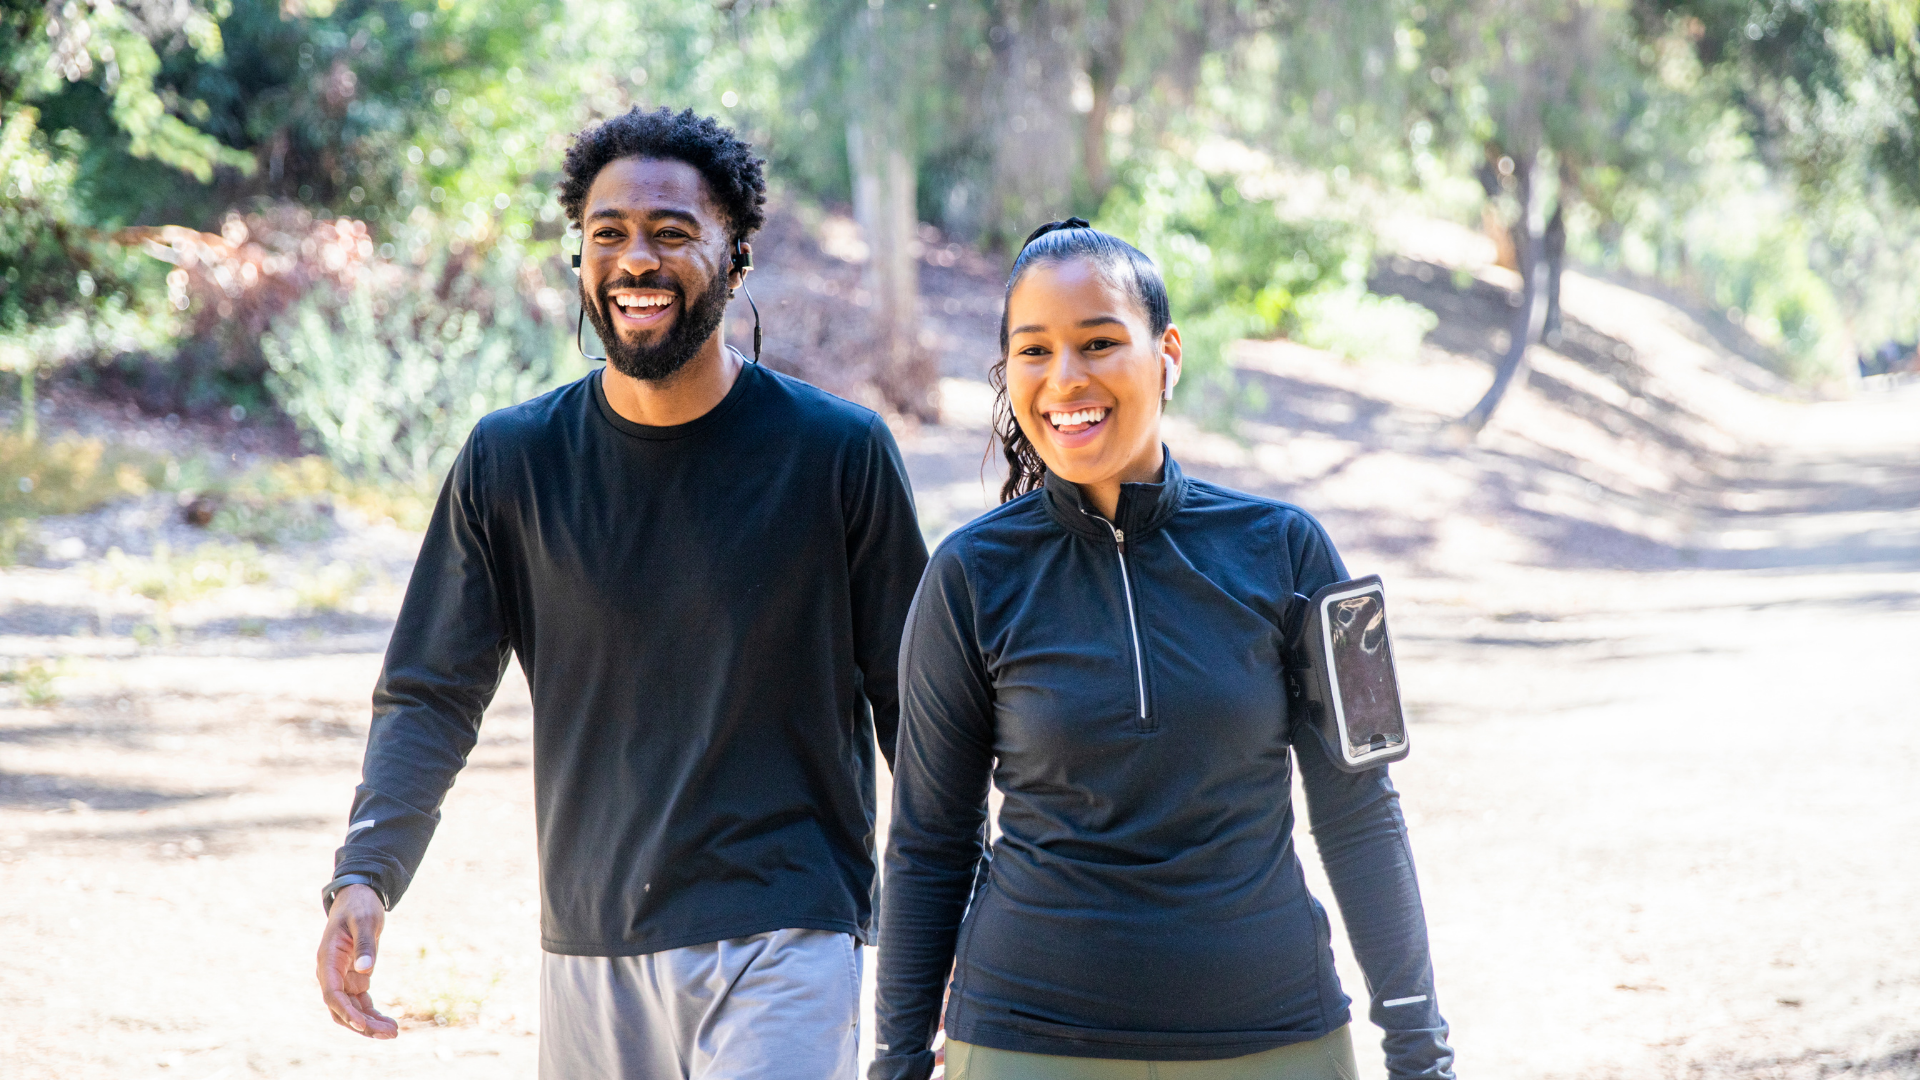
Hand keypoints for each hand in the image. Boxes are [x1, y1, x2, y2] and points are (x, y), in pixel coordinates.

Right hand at [317, 883, 398, 1038]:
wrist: (359, 899)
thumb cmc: (360, 907)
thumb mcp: (365, 921)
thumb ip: (365, 944)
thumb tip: (365, 970)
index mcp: (328, 959)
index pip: (332, 993)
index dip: (345, 1011)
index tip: (363, 1025)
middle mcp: (331, 973)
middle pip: (341, 1009)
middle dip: (362, 1024)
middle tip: (389, 1033)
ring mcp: (342, 979)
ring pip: (352, 1010)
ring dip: (369, 1024)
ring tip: (394, 1032)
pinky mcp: (355, 980)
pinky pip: (361, 1003)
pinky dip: (373, 1015)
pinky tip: (390, 1023)